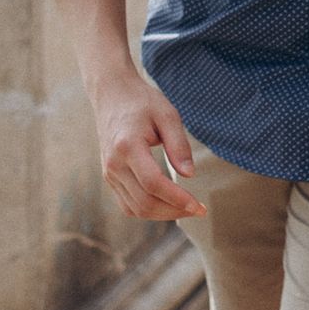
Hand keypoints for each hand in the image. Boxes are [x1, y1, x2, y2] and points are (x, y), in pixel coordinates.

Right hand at [92, 74, 207, 220]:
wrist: (112, 95)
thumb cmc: (142, 102)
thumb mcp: (167, 115)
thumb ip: (179, 145)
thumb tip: (189, 175)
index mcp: (127, 147)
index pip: (153, 183)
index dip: (177, 199)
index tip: (198, 206)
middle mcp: (114, 164)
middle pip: (144, 202)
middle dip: (174, 211)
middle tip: (199, 209)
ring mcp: (109, 173)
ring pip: (135, 209)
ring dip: (163, 215)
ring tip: (187, 208)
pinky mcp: (109, 178)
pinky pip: (128, 205)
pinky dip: (149, 211)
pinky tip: (168, 205)